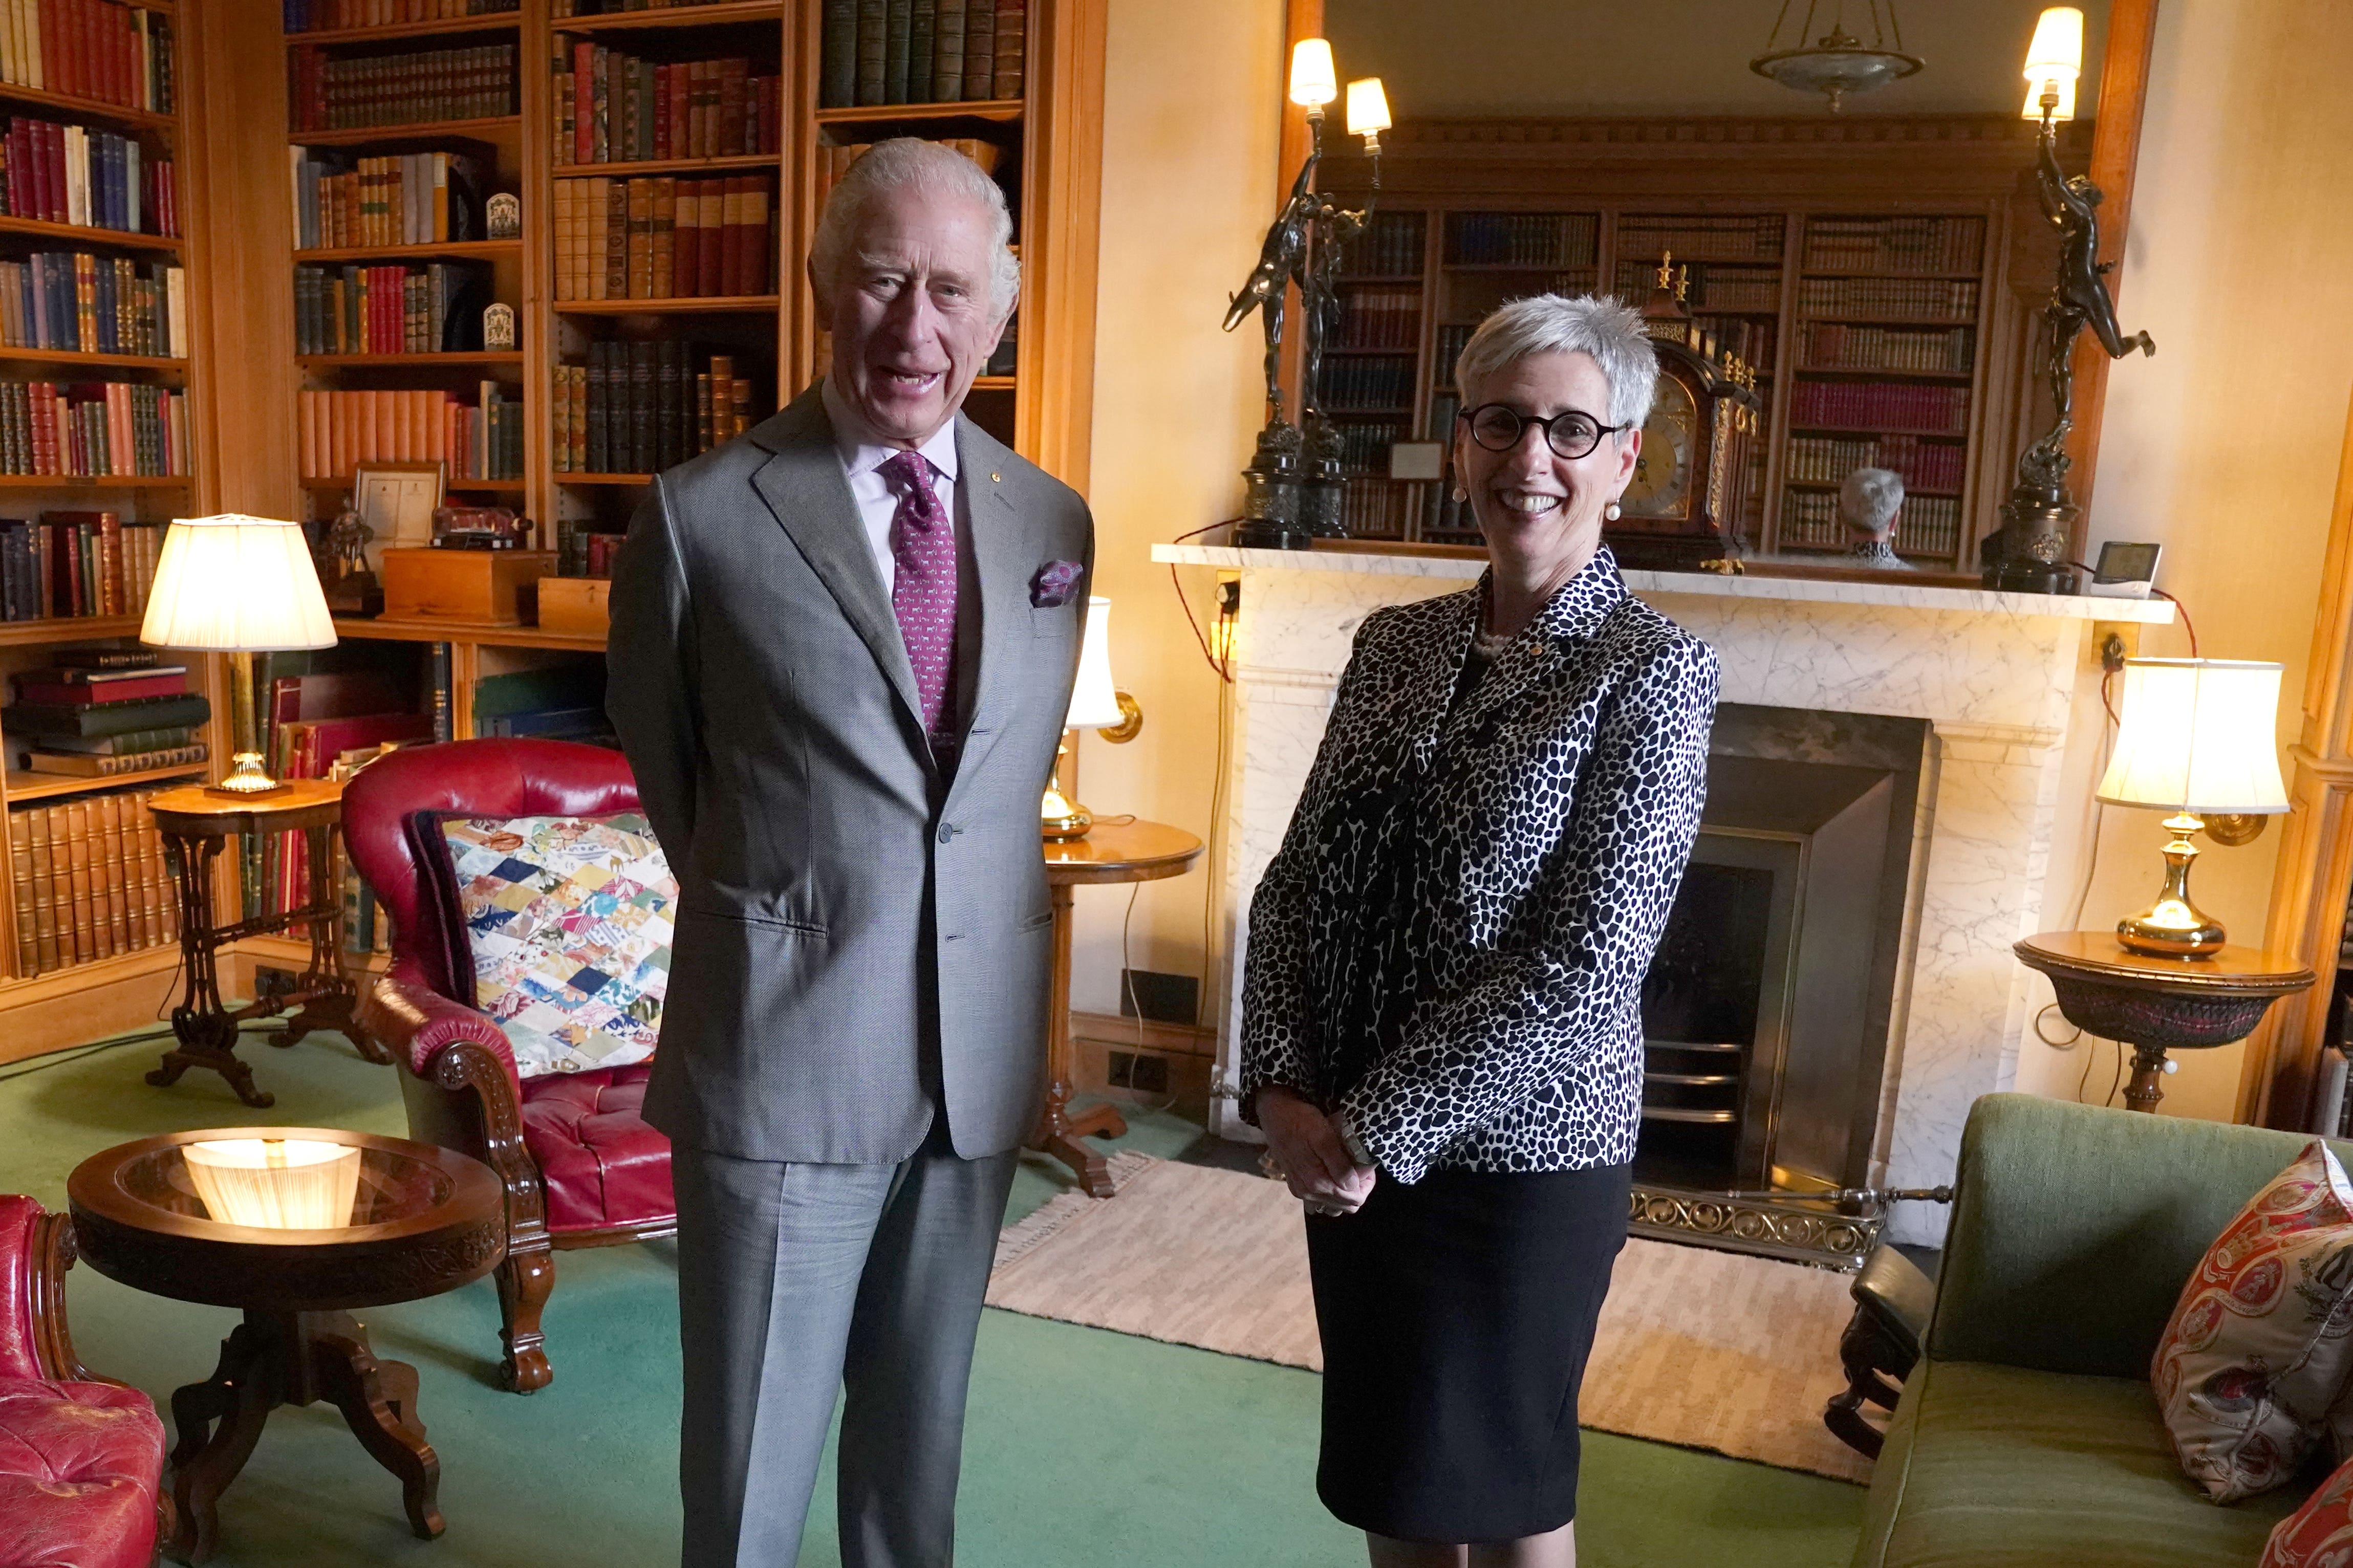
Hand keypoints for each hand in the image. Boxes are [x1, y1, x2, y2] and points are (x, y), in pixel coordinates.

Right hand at [1256, 1087, 1376, 1214]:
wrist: (1274, 1114)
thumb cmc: (1301, 1121)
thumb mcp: (1323, 1136)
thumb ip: (1339, 1165)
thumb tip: (1352, 1186)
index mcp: (1316, 1182)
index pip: (1354, 1199)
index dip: (1366, 1184)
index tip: (1367, 1166)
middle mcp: (1308, 1193)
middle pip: (1345, 1205)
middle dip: (1358, 1188)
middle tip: (1360, 1167)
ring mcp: (1301, 1191)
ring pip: (1334, 1204)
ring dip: (1346, 1191)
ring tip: (1348, 1169)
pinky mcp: (1296, 1185)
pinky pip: (1321, 1199)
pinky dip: (1332, 1190)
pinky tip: (1333, 1172)